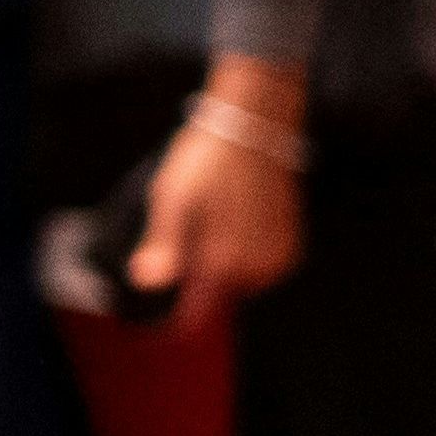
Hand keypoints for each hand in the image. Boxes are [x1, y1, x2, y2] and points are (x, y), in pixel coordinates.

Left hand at [127, 62, 309, 328]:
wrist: (256, 125)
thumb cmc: (208, 158)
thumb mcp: (172, 197)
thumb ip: (162, 246)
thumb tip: (144, 283)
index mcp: (223, 262)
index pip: (197, 310)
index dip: (178, 304)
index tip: (167, 285)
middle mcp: (257, 268)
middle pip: (216, 293)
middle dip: (200, 270)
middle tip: (193, 221)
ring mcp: (278, 259)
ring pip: (239, 280)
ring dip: (225, 260)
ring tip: (216, 214)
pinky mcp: (291, 247)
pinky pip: (261, 267)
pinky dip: (248, 252)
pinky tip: (238, 218)